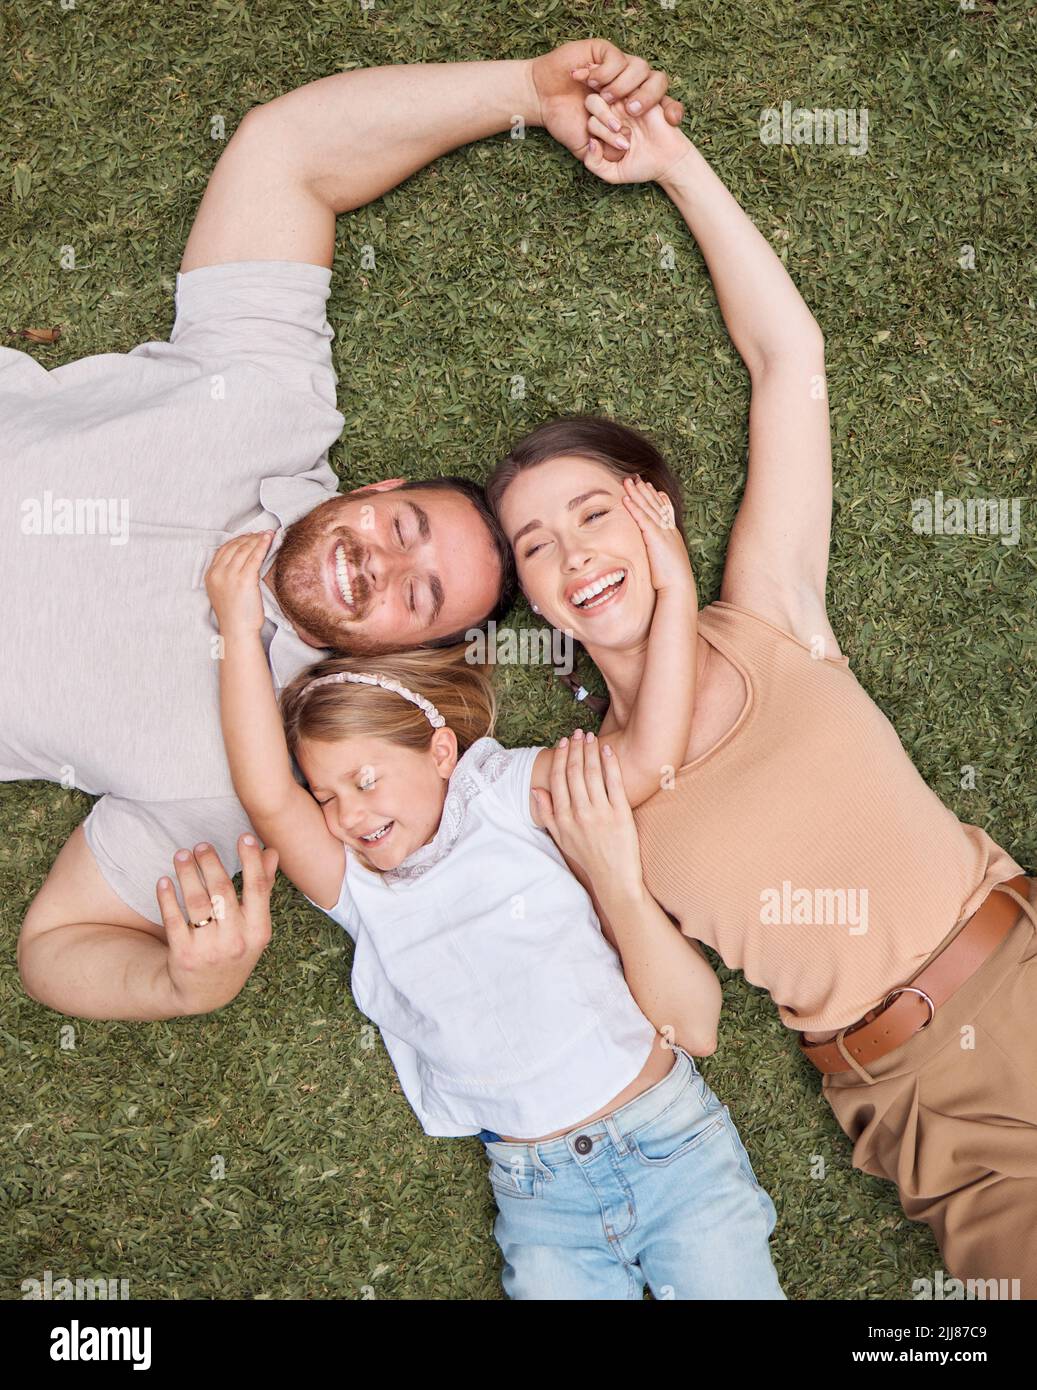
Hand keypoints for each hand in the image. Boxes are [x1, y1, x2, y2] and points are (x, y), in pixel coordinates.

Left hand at [157, 836, 278, 1013]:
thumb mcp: (254, 926)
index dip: (252, 860)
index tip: (244, 836)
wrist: (206, 992)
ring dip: (187, 873)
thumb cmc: (235, 949)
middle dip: (210, 863)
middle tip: (201, 845)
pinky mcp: (183, 955)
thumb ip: (263, 888)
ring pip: (196, 902)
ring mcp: (209, 949)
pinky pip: (173, 919)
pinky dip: (167, 897)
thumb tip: (272, 852)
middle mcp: (236, 941)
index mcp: (259, 931)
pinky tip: (164, 880)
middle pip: (222, 891)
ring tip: (181, 855)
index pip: (257, 888)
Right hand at [205, 532, 272, 638]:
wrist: (237, 630)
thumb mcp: (223, 592)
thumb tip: (242, 562)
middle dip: (250, 537)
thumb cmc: (235, 615)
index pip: (224, 549)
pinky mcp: (244, 579)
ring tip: (268, 534)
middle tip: (261, 533)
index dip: (238, 540)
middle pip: (235, 547)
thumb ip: (227, 576)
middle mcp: (218, 573)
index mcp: (211, 575)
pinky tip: (269, 539)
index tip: (249, 536)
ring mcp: (230, 575)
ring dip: (258, 539)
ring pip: (245, 549)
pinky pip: (255, 557)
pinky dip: (262, 545)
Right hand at [530, 38, 682, 164]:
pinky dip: (605, 73)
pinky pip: (617, 59)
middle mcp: (630, 86)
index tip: (672, 122)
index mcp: (633, 108)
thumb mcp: (586, 149)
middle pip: (658, 82)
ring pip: (640, 68)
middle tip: (633, 111)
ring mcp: (618, 68)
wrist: (542, 100)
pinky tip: (590, 84)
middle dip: (650, 97)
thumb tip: (622, 152)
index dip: (673, 111)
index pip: (664, 106)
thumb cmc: (564, 123)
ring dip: (624, 86)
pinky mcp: (603, 52)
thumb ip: (602, 160)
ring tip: (605, 99)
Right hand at [532, 732, 644, 905]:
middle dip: (574, 748)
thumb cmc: (587, 858)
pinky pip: (614, 783)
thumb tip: (536, 789)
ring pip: (592, 773)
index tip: (562, 742)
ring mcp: (600, 812)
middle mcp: (579, 813)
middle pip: (574, 772)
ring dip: (590, 751)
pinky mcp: (621, 814)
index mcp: (563, 818)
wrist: (614, 878)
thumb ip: (546, 814)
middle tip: (577, 733)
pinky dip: (610, 763)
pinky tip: (608, 749)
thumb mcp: (560, 839)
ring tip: (590, 736)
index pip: (558, 779)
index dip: (559, 757)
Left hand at [582, 97, 694, 184]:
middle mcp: (612, 111)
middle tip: (622, 137)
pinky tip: (637, 113)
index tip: (617, 146)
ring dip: (615, 111)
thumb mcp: (612, 173)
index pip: (588, 119)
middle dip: (603, 120)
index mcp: (602, 127)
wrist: (668, 160)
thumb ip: (593, 163)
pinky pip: (628, 84)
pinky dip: (632, 100)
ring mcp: (626, 101)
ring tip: (629, 129)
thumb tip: (591, 142)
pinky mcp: (643, 94)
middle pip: (592, 101)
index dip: (598, 130)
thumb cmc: (641, 166)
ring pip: (608, 90)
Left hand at [621, 476, 693, 593]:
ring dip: (637, 493)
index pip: (665, 512)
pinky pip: (642, 518)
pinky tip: (626, 498)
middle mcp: (669, 531)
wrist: (679, 587)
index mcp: (673, 536)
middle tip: (637, 478)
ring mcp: (663, 533)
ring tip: (628, 481)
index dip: (658, 498)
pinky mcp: (655, 538)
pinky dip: (634, 507)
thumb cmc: (673, 582)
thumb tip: (658, 558)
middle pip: (656, 505)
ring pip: (649, 508)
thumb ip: (662, 556)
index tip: (652, 488)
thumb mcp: (668, 564)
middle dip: (646, 491)